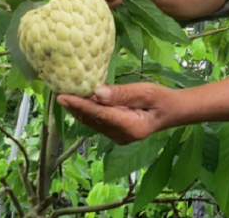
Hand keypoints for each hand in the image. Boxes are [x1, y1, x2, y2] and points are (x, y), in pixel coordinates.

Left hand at [57, 83, 176, 144]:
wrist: (172, 112)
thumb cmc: (161, 98)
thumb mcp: (146, 91)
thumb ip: (123, 93)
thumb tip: (97, 92)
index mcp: (131, 126)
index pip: (100, 114)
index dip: (80, 105)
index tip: (62, 97)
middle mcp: (122, 136)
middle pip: (93, 120)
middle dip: (74, 107)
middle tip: (56, 90)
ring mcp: (118, 137)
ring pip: (92, 122)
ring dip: (78, 109)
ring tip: (63, 93)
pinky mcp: (115, 134)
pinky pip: (97, 122)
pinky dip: (87, 111)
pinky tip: (77, 100)